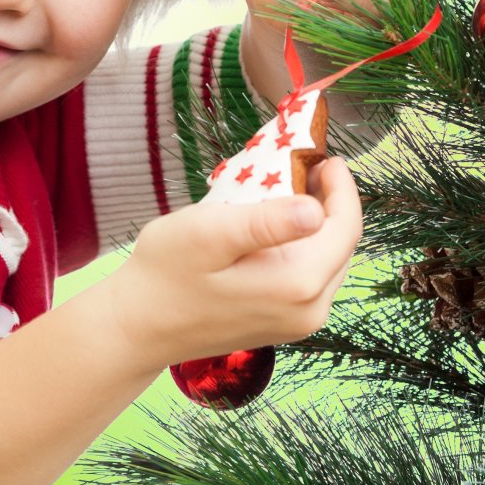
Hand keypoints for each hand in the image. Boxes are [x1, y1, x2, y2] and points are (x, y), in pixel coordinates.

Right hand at [98, 156, 364, 371]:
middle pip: (342, 245)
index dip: (342, 187)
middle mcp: (309, 311)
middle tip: (303, 167)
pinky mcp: (283, 325)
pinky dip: (303, 247)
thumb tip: (316, 210)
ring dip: (317, 225)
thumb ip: (266, 222)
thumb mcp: (210, 233)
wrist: (137, 327)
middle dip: (330, 203)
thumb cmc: (167, 272)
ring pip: (328, 261)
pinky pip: (310, 278)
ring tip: (289, 191)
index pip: (347, 227)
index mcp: (299, 284)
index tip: (325, 157)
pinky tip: (274, 229)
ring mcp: (298, 323)